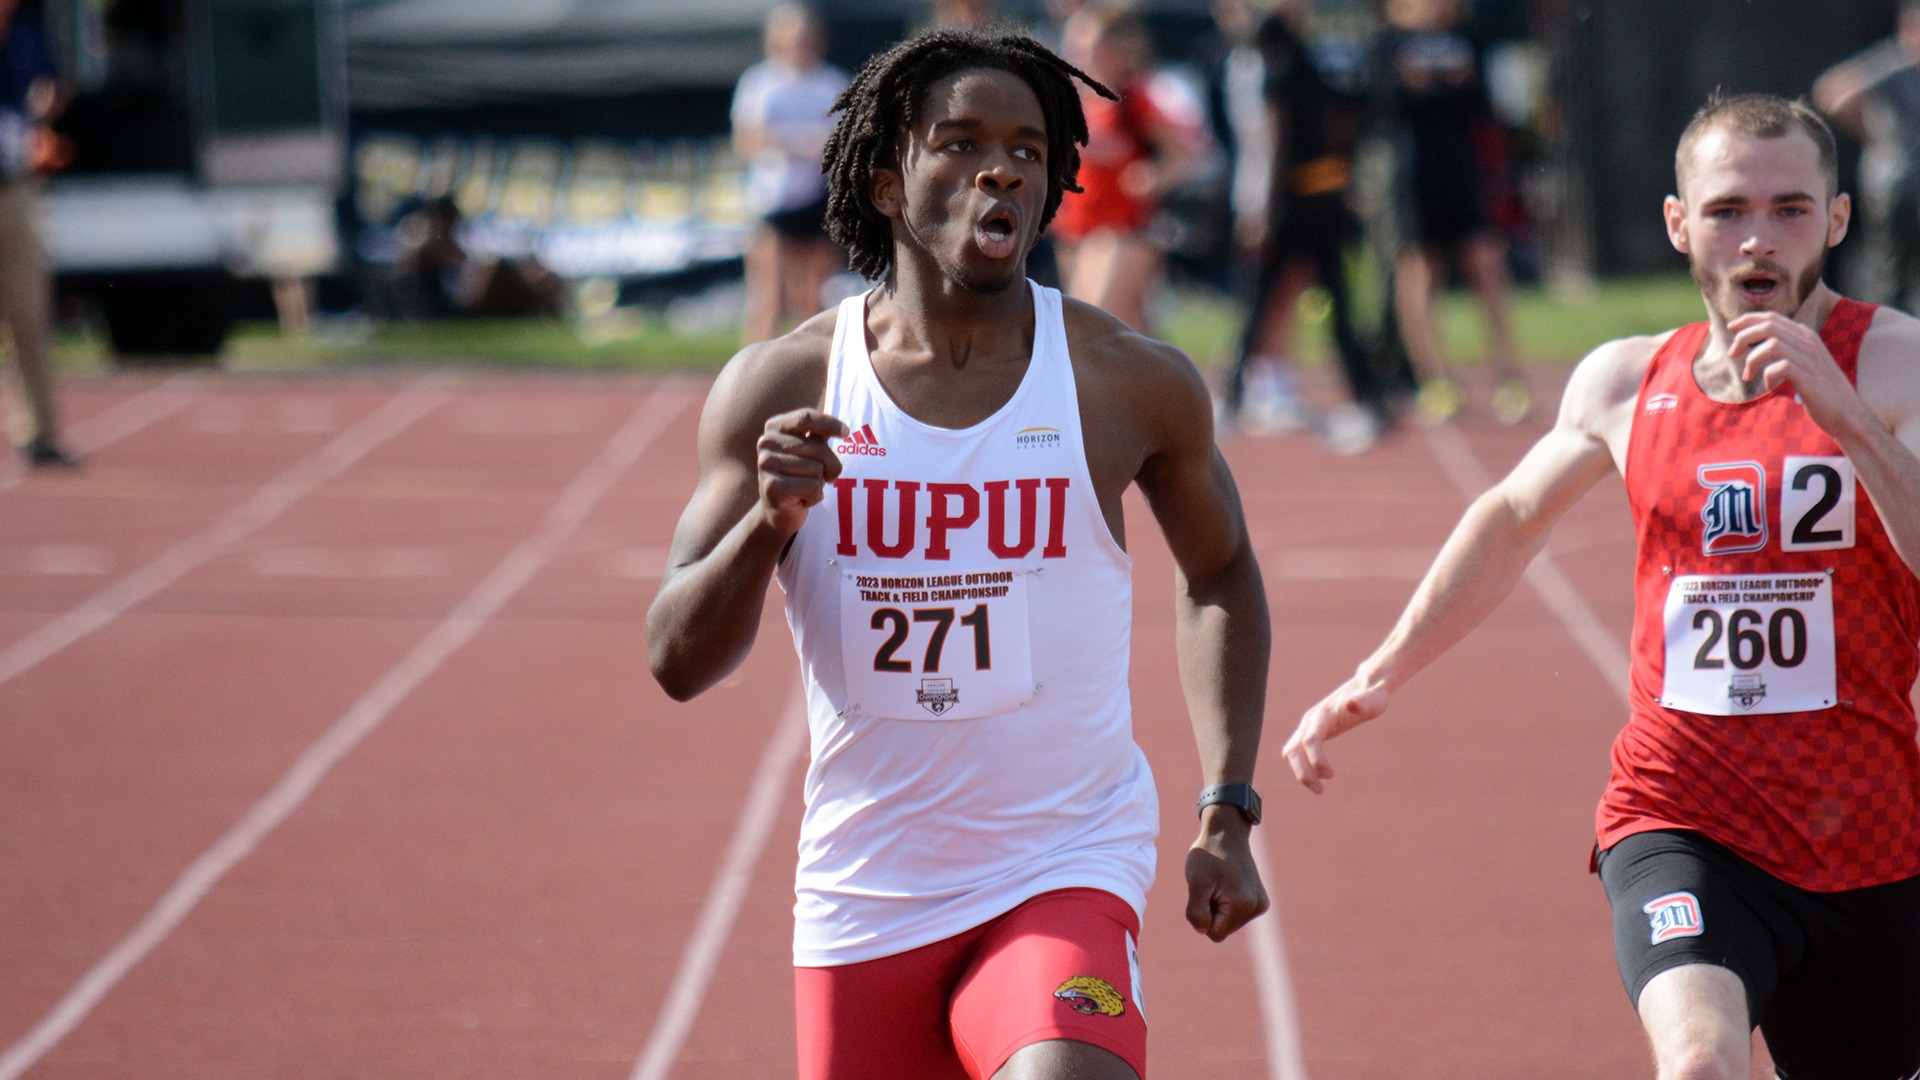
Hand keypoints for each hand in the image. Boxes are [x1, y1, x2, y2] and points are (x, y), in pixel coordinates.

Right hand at [756, 408, 846, 534]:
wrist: (779, 511)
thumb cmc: (799, 475)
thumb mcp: (809, 450)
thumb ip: (820, 434)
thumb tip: (842, 427)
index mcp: (774, 427)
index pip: (806, 418)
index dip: (830, 424)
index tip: (846, 433)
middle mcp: (766, 442)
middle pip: (817, 447)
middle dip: (831, 465)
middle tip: (826, 477)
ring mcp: (766, 464)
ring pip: (817, 469)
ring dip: (819, 483)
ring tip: (805, 488)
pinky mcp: (772, 487)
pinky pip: (812, 486)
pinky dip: (814, 496)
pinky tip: (802, 499)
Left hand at [1184, 810, 1267, 941]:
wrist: (1226, 833)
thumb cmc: (1209, 855)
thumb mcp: (1196, 883)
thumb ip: (1197, 912)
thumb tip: (1204, 931)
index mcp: (1243, 906)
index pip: (1214, 934)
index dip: (1203, 916)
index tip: (1206, 892)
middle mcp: (1257, 908)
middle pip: (1222, 929)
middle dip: (1212, 911)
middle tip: (1212, 885)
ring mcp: (1261, 904)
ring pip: (1228, 923)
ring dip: (1218, 906)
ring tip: (1219, 883)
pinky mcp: (1260, 900)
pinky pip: (1235, 914)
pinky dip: (1226, 902)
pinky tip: (1227, 883)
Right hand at [1282, 675, 1389, 793]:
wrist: (1364, 688)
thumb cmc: (1372, 697)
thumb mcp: (1373, 700)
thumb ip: (1362, 702)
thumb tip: (1350, 703)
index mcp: (1324, 714)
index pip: (1311, 739)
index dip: (1316, 759)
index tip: (1330, 776)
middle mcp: (1311, 720)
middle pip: (1293, 748)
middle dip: (1302, 771)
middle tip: (1319, 791)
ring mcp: (1308, 726)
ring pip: (1292, 751)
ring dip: (1301, 772)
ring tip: (1319, 790)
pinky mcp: (1311, 732)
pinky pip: (1298, 752)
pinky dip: (1303, 767)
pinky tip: (1318, 778)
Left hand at [1726, 311, 1858, 431]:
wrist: (1847, 412)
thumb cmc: (1821, 390)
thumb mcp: (1804, 363)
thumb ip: (1787, 351)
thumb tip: (1758, 346)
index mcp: (1807, 336)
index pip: (1773, 318)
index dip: (1749, 319)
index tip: (1731, 327)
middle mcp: (1809, 343)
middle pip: (1768, 327)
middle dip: (1743, 337)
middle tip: (1732, 354)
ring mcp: (1810, 359)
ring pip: (1771, 344)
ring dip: (1752, 359)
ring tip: (1747, 375)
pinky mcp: (1808, 377)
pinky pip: (1779, 366)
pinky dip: (1766, 375)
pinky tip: (1768, 386)